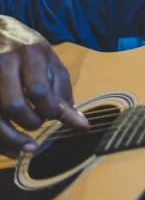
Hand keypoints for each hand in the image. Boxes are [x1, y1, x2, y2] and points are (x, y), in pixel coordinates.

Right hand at [0, 15, 87, 157]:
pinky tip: (8, 148)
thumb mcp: (50, 64)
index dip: (49, 110)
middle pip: (14, 106)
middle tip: (38, 124)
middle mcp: (4, 63)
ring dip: (10, 139)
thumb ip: (63, 94)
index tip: (55, 115)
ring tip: (26, 147)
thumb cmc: (28, 51)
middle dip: (30, 123)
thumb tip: (82, 126)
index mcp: (30, 54)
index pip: (39, 91)